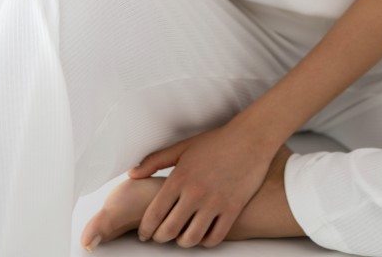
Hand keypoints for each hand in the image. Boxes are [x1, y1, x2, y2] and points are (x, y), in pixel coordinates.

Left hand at [127, 122, 277, 247]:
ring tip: (180, 237)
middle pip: (169, 231)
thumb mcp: (182, 147)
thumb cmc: (215, 142)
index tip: (144, 232)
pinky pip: (215, 237)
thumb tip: (132, 174)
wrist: (249, 139)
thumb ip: (155, 161)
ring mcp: (215, 203)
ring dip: (182, 242)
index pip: (154, 213)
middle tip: (159, 237)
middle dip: (160, 238)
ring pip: (191, 238)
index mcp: (180, 177)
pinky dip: (205, 241)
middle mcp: (195, 193)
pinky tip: (202, 235)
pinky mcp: (232, 209)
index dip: (146, 228)